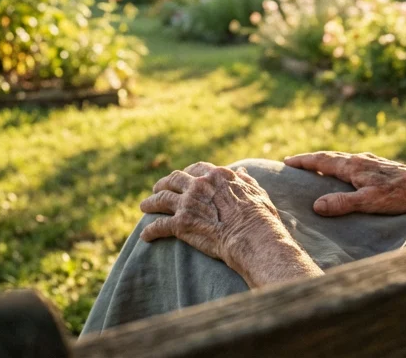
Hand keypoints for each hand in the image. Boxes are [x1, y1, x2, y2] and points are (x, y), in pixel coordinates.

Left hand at [140, 161, 318, 285]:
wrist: (252, 237)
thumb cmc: (260, 217)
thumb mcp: (257, 191)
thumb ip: (245, 179)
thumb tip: (241, 170)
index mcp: (217, 175)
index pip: (197, 169)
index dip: (188, 173)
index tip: (183, 177)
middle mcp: (199, 185)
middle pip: (174, 179)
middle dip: (164, 183)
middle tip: (158, 188)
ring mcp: (188, 203)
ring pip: (162, 199)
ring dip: (151, 202)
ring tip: (145, 206)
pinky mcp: (181, 224)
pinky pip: (159, 226)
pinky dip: (150, 231)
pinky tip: (145, 236)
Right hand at [283, 151, 405, 215]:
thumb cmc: (400, 195)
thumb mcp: (369, 202)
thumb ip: (342, 203)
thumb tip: (316, 205)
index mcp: (354, 165)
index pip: (322, 160)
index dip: (304, 161)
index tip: (287, 162)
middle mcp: (360, 159)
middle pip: (330, 157)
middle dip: (311, 160)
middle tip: (294, 164)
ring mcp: (371, 162)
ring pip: (342, 160)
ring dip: (326, 162)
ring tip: (315, 169)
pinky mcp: (380, 168)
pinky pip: (353, 164)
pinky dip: (340, 166)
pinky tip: (345, 174)